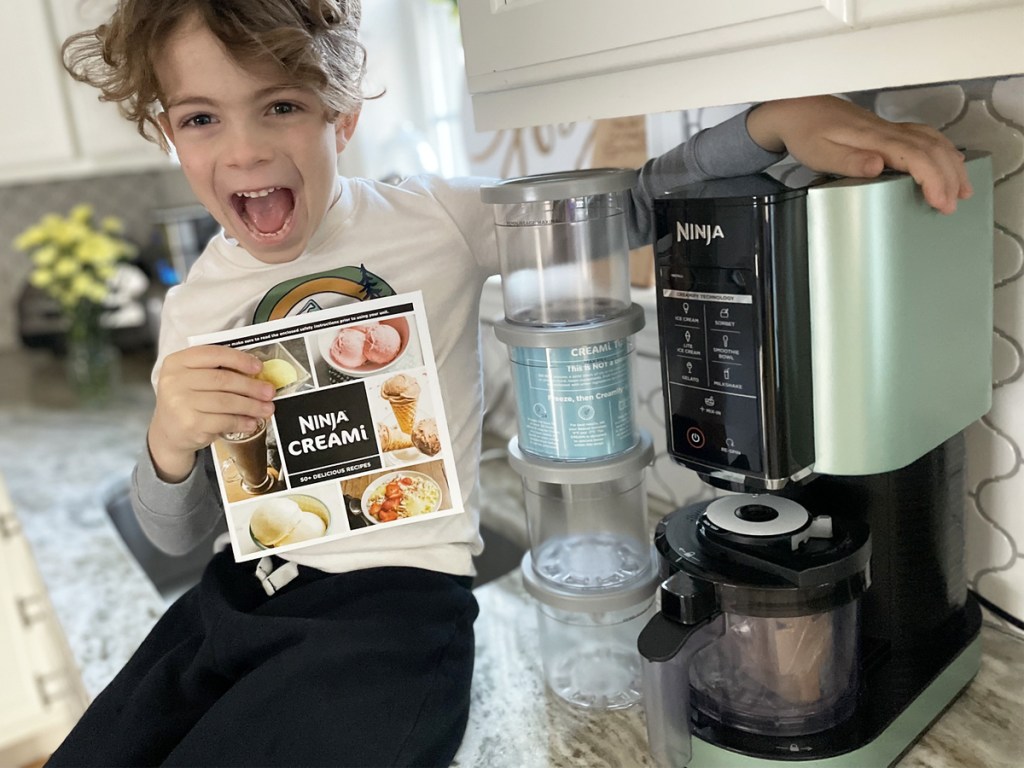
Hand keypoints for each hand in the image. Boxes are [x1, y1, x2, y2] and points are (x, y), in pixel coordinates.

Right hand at [147, 345, 274, 482]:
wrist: (169, 432)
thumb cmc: (187, 400)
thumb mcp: (193, 379)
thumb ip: (217, 371)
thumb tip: (256, 375)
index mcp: (177, 362)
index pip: (213, 354)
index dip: (239, 359)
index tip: (258, 367)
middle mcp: (175, 381)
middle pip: (223, 380)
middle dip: (251, 386)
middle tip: (269, 391)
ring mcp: (180, 403)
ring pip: (226, 401)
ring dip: (252, 406)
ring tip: (266, 408)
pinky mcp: (190, 424)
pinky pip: (224, 421)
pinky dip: (242, 422)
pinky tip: (251, 422)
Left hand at [747, 96, 971, 213]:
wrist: (799, 111)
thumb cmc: (807, 133)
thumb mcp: (819, 153)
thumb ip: (849, 160)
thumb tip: (878, 166)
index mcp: (874, 139)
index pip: (916, 157)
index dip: (933, 179)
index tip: (940, 201)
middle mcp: (888, 131)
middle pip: (932, 150)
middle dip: (949, 177)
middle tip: (952, 205)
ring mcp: (890, 129)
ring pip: (934, 141)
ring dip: (952, 164)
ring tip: (962, 188)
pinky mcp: (888, 130)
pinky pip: (925, 137)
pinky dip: (943, 150)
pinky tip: (949, 161)